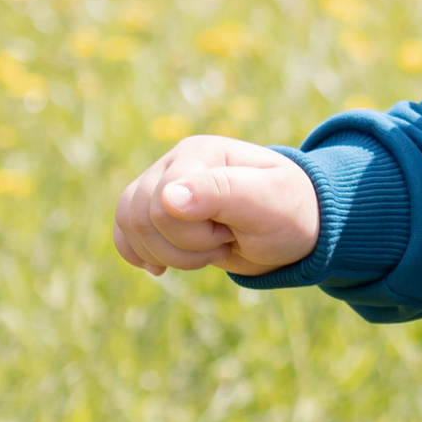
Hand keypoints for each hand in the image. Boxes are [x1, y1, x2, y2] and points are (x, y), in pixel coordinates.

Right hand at [113, 134, 320, 279]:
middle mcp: (174, 165)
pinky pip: (124, 233)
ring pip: (130, 225)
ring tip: (210, 249)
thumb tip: (168, 197)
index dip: (195, 233)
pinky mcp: (158, 213)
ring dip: (170, 255)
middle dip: (185, 247)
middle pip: (141, 216)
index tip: (235, 231)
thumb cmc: (289, 212)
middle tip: (226, 240)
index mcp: (199, 153)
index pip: (163, 203)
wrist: (296, 229)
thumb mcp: (267, 202)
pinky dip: (140, 255)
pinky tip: (161, 268)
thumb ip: (221, 193)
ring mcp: (162, 188)